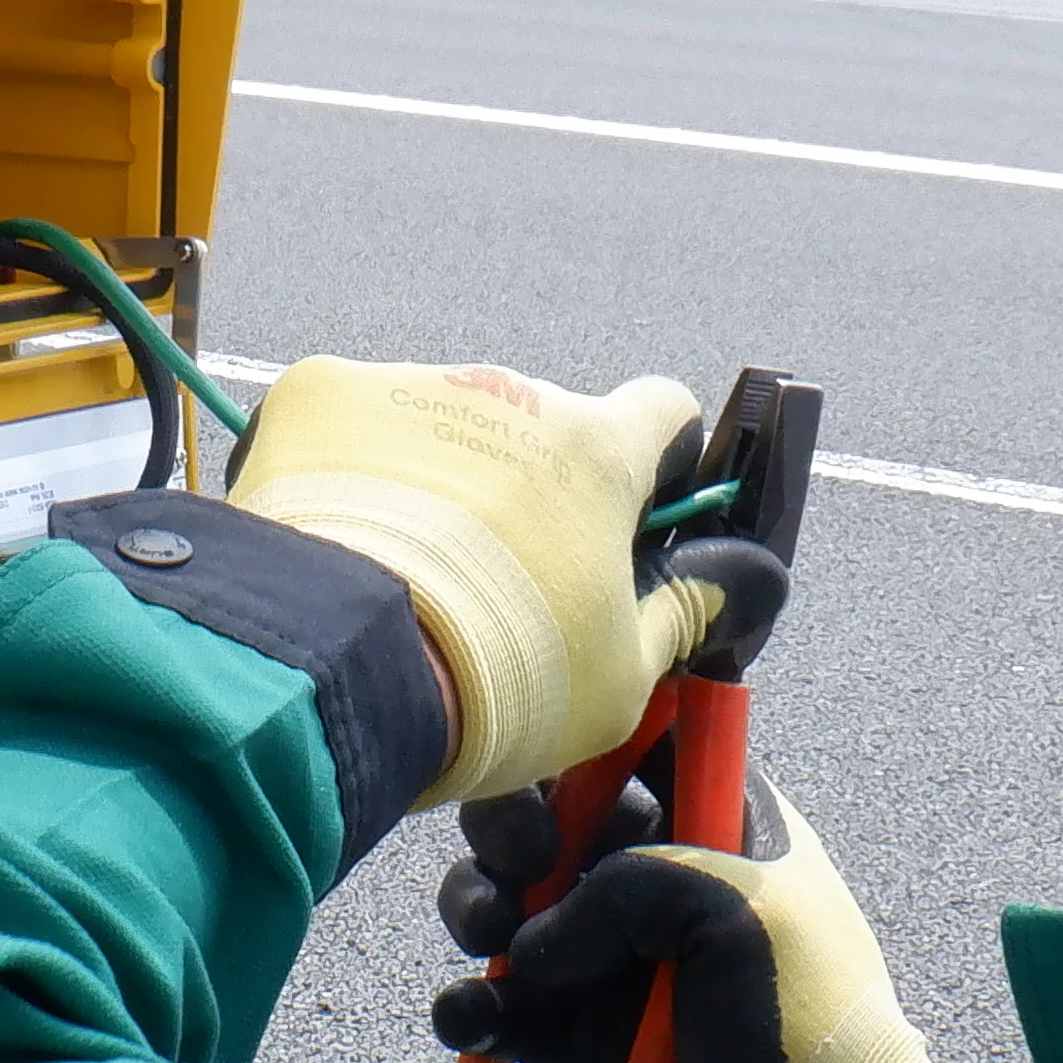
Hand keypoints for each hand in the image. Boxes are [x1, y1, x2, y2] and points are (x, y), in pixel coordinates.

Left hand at [227, 359, 774, 803]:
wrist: (335, 667)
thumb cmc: (495, 679)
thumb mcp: (625, 673)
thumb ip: (684, 610)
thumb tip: (742, 580)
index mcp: (600, 451)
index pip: (665, 413)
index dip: (657, 464)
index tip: (632, 515)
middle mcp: (512, 394)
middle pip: (540, 426)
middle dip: (528, 487)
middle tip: (495, 579)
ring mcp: (410, 383)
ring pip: (441, 423)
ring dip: (436, 477)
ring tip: (400, 573)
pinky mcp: (319, 392)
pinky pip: (348, 423)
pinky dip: (346, 470)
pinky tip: (334, 543)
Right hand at [430, 754, 943, 1062]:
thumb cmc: (805, 1022)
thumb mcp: (743, 910)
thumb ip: (633, 881)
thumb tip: (538, 940)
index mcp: (720, 827)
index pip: (641, 742)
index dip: (586, 737)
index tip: (558, 765)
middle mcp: (659, 883)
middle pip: (551, 816)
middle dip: (513, 825)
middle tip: (525, 859)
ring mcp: (613, 960)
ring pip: (507, 902)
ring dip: (478, 907)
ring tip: (493, 941)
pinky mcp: (575, 1036)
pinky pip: (495, 1000)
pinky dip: (471, 1002)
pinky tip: (478, 1013)